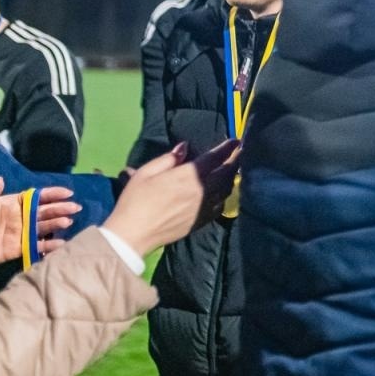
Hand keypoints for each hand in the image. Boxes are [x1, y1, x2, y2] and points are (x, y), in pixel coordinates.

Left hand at [0, 180, 71, 270]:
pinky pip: (36, 246)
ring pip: (43, 227)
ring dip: (56, 224)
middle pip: (44, 211)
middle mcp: (21, 217)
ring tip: (67, 222)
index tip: (67, 192)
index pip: (36, 197)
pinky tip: (60, 243)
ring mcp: (21, 233)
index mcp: (12, 204)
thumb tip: (0, 180)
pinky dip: (49, 245)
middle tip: (74, 207)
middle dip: (60, 208)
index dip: (52, 194)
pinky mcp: (18, 249)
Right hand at [103, 141, 240, 255]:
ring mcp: (204, 207)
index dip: (227, 148)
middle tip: (240, 153)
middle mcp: (202, 190)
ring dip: (231, 177)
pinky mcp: (203, 220)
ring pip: (227, 189)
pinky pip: (221, 205)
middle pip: (227, 173)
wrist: (134, 234)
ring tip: (232, 170)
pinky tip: (222, 192)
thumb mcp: (146, 173)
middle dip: (235, 160)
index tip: (236, 141)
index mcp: (188, 176)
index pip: (215, 158)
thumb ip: (169, 159)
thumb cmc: (136, 200)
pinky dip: (225, 195)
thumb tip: (185, 146)